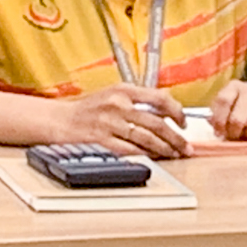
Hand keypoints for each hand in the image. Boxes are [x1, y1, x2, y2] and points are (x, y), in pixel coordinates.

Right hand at [56, 84, 187, 158]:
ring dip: (164, 148)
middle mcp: (118, 104)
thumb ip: (137, 100)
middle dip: (175, 137)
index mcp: (124, 90)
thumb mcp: (113, 94)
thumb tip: (165, 112)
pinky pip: (130, 149)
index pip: (159, 98)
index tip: (183, 122)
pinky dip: (145, 154)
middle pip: (156, 122)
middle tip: (185, 145)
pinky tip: (154, 157)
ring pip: (146, 138)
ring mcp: (110, 122)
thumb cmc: (88, 108)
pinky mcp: (102, 139)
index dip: (176, 111)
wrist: (61, 119)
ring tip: (174, 153)